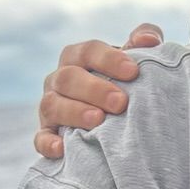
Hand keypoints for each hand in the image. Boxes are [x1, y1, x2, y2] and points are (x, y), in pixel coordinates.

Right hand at [34, 24, 163, 158]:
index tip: (133, 72)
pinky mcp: (47, 132)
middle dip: (94, 89)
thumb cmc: (125, 81)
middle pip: (68, 78)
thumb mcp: (135, 59)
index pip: (88, 51)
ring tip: (98, 120)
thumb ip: (145, 41)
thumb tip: (149, 39)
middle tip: (120, 102)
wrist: (115, 114)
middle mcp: (59, 79)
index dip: (109, 59)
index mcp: (79, 57)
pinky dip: (48, 142)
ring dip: (74, 112)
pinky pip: (40, 138)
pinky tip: (62, 149)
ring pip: (51, 105)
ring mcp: (50, 106)